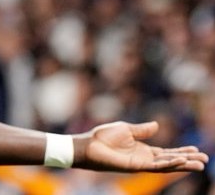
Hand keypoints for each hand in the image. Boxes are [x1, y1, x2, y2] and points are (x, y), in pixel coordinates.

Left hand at [74, 121, 207, 171]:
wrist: (88, 144)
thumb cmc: (103, 136)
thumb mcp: (126, 129)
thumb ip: (142, 130)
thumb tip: (158, 125)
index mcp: (143, 149)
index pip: (167, 152)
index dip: (181, 151)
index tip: (196, 150)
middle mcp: (144, 158)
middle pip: (170, 160)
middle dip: (187, 160)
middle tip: (204, 160)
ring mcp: (140, 163)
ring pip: (166, 165)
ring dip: (182, 164)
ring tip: (199, 164)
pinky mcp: (134, 166)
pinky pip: (154, 166)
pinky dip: (168, 164)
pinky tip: (179, 161)